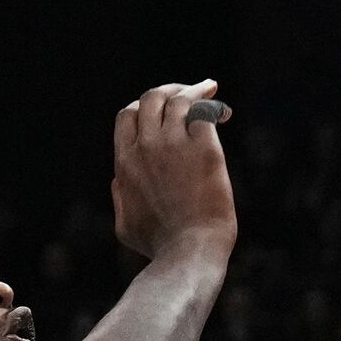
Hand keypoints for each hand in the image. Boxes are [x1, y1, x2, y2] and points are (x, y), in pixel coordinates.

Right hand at [111, 81, 236, 258]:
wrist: (189, 251)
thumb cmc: (160, 245)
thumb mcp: (125, 224)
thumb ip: (120, 198)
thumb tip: (119, 181)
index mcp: (125, 163)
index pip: (126, 116)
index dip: (142, 107)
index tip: (159, 110)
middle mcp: (146, 147)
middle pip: (150, 98)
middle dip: (168, 90)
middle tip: (187, 91)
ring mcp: (174, 145)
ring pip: (178, 99)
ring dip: (194, 90)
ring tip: (209, 89)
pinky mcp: (205, 149)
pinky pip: (204, 112)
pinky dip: (211, 106)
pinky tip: (222, 111)